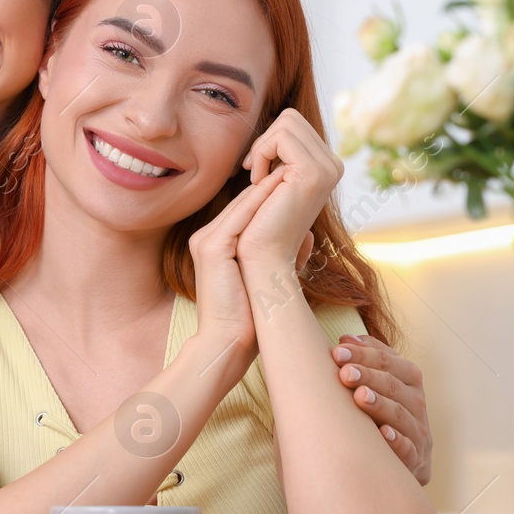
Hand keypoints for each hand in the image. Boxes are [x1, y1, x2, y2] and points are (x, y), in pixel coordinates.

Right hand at [185, 169, 284, 362]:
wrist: (226, 345)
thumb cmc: (247, 321)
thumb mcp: (267, 280)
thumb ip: (284, 256)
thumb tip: (307, 236)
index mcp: (216, 245)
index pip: (245, 213)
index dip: (271, 197)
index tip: (297, 183)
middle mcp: (206, 239)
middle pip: (242, 204)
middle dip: (270, 186)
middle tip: (296, 168)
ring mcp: (206, 242)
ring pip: (241, 206)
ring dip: (267, 187)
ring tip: (291, 170)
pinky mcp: (211, 248)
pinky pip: (239, 218)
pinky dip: (259, 202)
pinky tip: (280, 188)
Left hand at [235, 109, 343, 271]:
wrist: (263, 255)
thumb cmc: (261, 221)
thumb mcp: (276, 181)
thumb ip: (282, 156)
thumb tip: (278, 126)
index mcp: (327, 165)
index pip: (294, 124)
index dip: (269, 141)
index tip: (256, 169)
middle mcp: (334, 165)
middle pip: (291, 118)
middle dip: (265, 141)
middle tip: (254, 172)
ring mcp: (327, 168)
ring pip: (287, 121)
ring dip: (262, 147)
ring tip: (257, 178)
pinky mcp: (313, 172)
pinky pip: (281, 136)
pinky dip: (262, 153)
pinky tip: (257, 182)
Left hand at [331, 335, 433, 484]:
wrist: (396, 463)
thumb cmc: (377, 415)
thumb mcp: (376, 385)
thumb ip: (365, 361)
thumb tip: (345, 338)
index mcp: (409, 381)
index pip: (390, 362)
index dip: (365, 355)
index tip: (337, 351)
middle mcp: (417, 404)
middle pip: (395, 386)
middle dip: (369, 376)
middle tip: (344, 373)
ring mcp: (419, 433)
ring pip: (402, 415)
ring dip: (381, 405)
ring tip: (359, 397)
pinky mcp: (417, 461)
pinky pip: (410, 450)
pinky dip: (398, 441)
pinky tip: (383, 434)